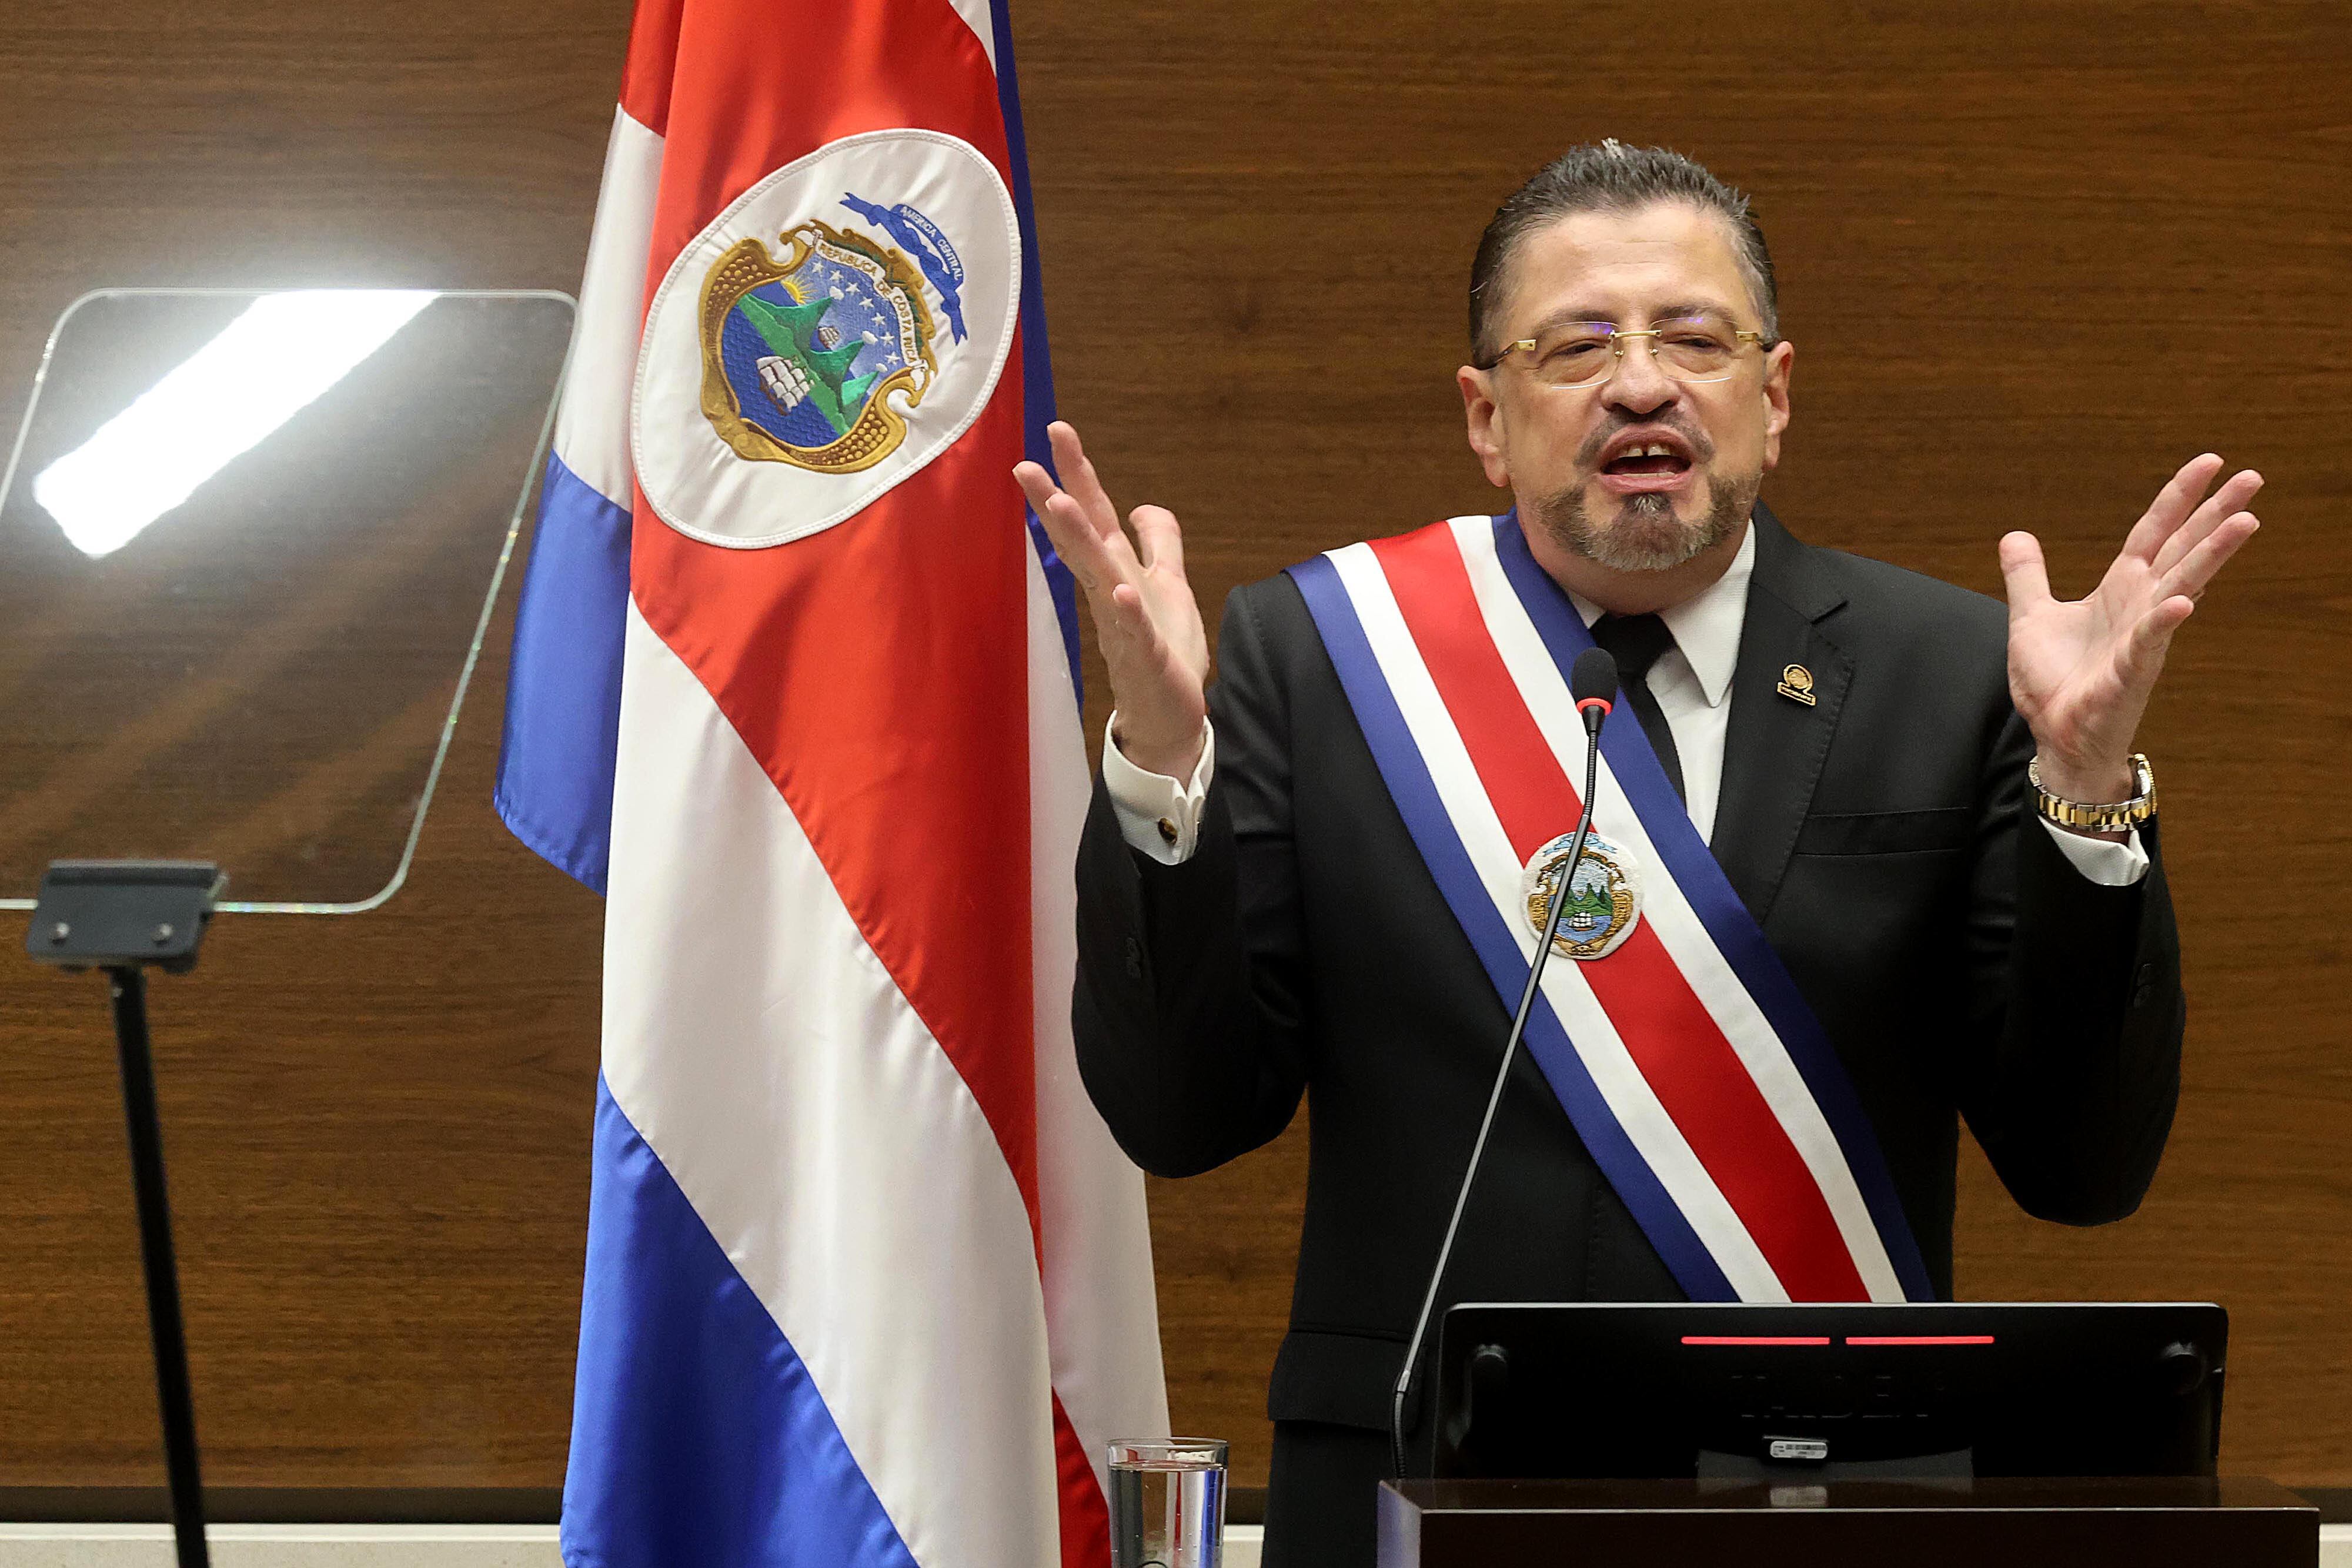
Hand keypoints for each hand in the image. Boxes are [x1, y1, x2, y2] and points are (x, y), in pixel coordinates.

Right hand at [1014, 421, 1209, 779]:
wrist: (1169, 716)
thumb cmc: (1165, 650)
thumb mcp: (1170, 583)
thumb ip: (1159, 543)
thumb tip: (1144, 505)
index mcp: (1118, 571)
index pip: (1095, 515)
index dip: (1078, 475)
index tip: (1058, 431)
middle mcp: (1112, 592)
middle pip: (1082, 539)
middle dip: (1056, 501)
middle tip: (1025, 465)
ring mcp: (1123, 626)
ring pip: (1098, 578)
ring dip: (1080, 543)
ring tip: (1060, 506)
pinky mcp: (1146, 658)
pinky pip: (1134, 632)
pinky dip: (1127, 611)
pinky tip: (1120, 589)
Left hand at [2000, 452, 2259, 809]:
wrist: (2056, 737)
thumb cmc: (2055, 682)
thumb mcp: (2030, 617)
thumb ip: (2027, 576)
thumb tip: (2014, 535)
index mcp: (2119, 589)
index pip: (2154, 531)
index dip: (2178, 497)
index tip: (2210, 462)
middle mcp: (2140, 606)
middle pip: (2183, 548)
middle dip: (2216, 514)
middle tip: (2253, 477)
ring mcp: (2141, 637)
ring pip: (2182, 586)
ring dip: (2212, 554)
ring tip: (2246, 520)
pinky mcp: (2130, 671)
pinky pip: (2149, 642)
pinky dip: (2164, 621)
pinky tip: (2182, 602)